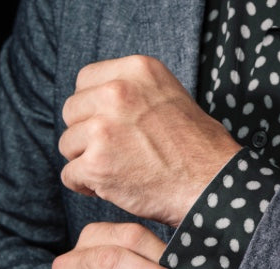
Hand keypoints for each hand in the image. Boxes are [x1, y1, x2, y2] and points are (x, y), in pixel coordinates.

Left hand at [59, 55, 241, 226]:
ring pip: (67, 144)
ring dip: (86, 160)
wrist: (211, 184)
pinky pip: (69, 175)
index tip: (107, 124)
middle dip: (86, 134)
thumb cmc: (196, 148)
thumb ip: (132, 91)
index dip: (92, 107)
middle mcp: (116, 93)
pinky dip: (86, 185)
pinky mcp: (96, 164)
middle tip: (113, 151)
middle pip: (72, 111)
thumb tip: (95, 99)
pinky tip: (111, 186)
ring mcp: (103, 129)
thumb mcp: (168, 95)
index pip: (85, 81)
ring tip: (117, 169)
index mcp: (136, 70)